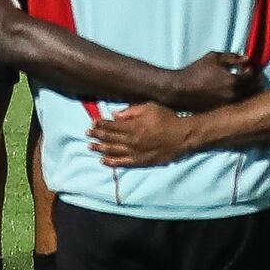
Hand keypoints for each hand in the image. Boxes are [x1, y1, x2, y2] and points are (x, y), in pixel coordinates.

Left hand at [91, 103, 209, 167]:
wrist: (182, 136)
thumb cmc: (167, 119)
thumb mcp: (150, 107)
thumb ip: (131, 111)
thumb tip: (115, 115)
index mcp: (133, 126)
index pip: (112, 125)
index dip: (101, 124)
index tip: (92, 123)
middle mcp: (131, 140)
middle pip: (110, 138)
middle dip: (97, 135)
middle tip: (87, 134)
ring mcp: (135, 152)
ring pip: (113, 151)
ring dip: (100, 149)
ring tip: (90, 147)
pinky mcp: (141, 161)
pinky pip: (123, 163)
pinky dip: (112, 162)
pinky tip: (103, 161)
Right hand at [151, 50, 251, 113]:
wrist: (180, 89)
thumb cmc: (196, 70)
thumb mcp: (214, 58)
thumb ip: (232, 57)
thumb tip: (247, 58)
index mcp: (234, 82)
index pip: (252, 77)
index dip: (252, 71)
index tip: (247, 67)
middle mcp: (233, 96)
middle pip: (252, 91)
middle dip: (253, 83)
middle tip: (248, 77)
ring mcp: (227, 105)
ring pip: (245, 100)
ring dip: (246, 92)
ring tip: (241, 86)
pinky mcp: (221, 111)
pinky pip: (235, 105)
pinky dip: (236, 99)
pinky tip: (230, 94)